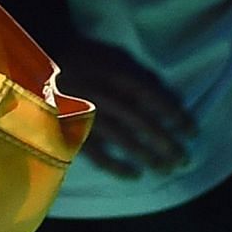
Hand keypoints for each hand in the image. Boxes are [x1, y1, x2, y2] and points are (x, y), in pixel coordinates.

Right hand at [51, 32, 196, 178]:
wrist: (40, 63)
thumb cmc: (84, 58)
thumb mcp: (115, 56)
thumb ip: (141, 75)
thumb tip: (171, 99)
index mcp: (113, 72)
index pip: (151, 96)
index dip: (173, 114)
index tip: (191, 131)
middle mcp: (101, 93)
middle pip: (139, 121)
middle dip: (165, 142)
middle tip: (184, 159)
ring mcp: (85, 113)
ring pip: (121, 139)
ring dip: (146, 156)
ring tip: (166, 169)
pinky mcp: (70, 129)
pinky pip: (95, 152)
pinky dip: (115, 166)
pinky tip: (134, 175)